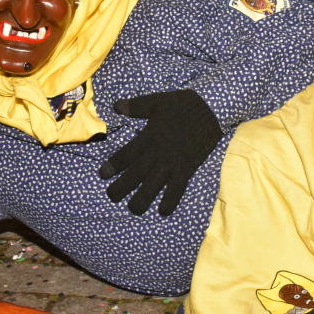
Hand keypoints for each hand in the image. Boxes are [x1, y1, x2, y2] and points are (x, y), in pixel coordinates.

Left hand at [99, 89, 222, 215]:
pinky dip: (170, 200)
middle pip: (135, 174)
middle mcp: (157, 154)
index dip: (113, 166)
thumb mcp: (156, 102)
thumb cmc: (183, 105)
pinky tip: (163, 211)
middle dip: (121, 187)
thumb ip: (135, 106)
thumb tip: (115, 106)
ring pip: (153, 186)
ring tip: (133, 209)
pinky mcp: (186, 169)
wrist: (211, 111)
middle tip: (111, 196)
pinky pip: (177, 189)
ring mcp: (172, 164)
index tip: (102, 175)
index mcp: (148, 138)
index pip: (126, 155)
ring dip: (142, 199)